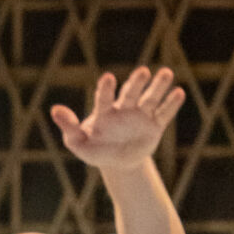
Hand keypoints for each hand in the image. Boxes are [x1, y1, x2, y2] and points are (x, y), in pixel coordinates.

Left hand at [50, 68, 184, 170]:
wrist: (116, 162)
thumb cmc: (94, 149)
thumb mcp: (78, 143)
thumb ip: (69, 127)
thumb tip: (54, 110)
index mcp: (104, 111)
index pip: (105, 98)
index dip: (106, 89)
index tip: (108, 78)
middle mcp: (124, 108)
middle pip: (131, 93)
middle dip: (136, 83)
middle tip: (143, 71)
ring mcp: (141, 116)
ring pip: (150, 98)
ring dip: (158, 86)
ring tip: (166, 73)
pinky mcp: (155, 126)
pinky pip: (164, 114)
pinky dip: (171, 104)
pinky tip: (179, 93)